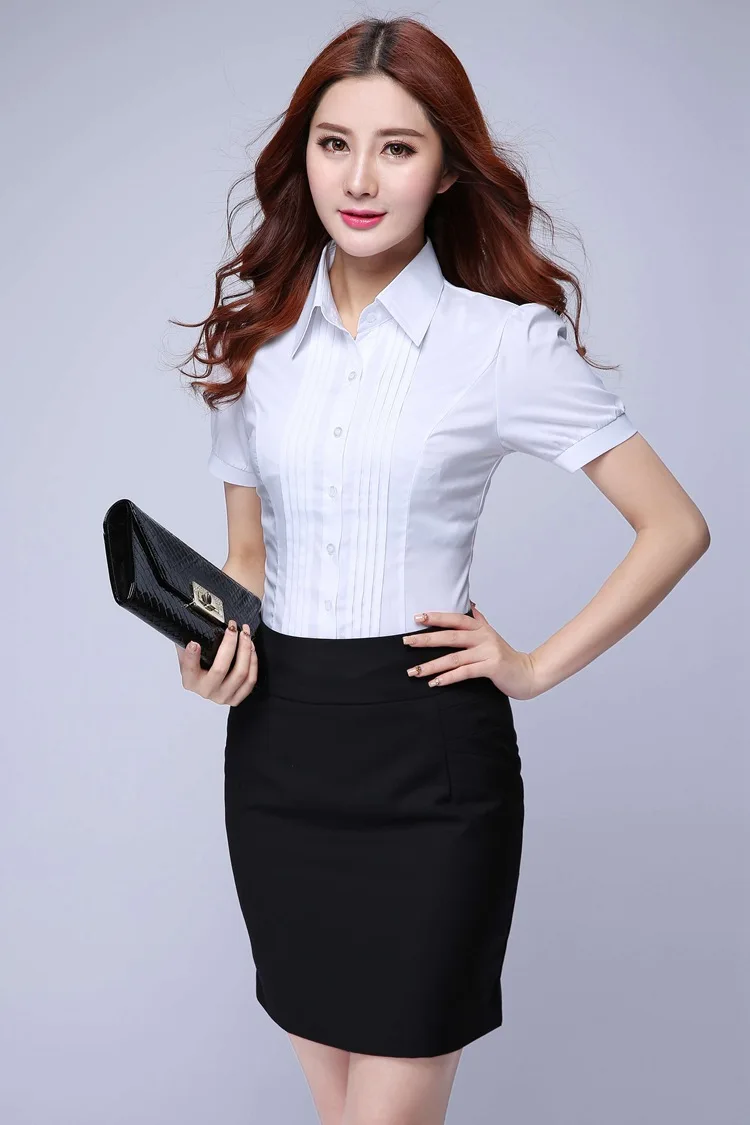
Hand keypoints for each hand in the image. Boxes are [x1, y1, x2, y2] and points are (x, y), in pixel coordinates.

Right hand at [176, 620, 257, 705]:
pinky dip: (253, 661)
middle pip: (220, 669)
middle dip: (230, 644)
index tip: (194, 643)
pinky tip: (251, 648)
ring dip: (245, 650)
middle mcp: (206, 691)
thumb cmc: (200, 667)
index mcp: (191, 681)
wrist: (208, 684)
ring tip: (245, 635)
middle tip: (233, 628)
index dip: (192, 656)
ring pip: (240, 674)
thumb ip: (188, 644)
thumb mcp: (188, 655)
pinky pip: (250, 680)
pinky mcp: (237, 698)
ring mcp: (223, 696)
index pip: (189, 669)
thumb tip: (193, 628)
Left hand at [402, 601, 540, 700]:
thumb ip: (479, 620)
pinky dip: (448, 678)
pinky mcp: (491, 667)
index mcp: (480, 628)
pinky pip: (465, 672)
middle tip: (406, 642)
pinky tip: (434, 683)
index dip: (436, 617)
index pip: (455, 619)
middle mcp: (483, 637)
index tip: (416, 617)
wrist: (529, 674)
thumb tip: (469, 604)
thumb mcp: (491, 635)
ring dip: (431, 665)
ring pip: (454, 657)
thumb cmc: (505, 657)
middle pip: (450, 636)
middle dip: (426, 639)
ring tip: (414, 671)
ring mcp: (488, 652)